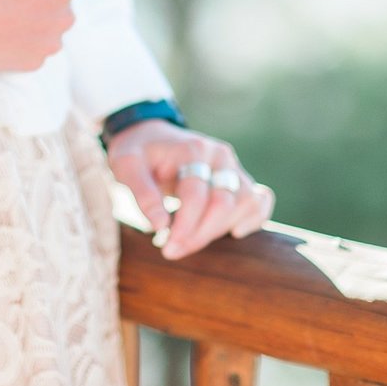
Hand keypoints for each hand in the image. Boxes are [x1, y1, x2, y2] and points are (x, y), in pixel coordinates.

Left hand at [104, 122, 274, 259]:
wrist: (151, 135)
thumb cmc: (138, 153)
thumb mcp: (126, 165)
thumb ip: (142, 193)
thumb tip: (159, 226)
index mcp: (193, 149)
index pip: (196, 194)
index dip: (184, 226)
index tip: (166, 247)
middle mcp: (219, 156)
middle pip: (224, 203)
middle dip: (200, 234)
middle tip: (173, 250)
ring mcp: (233, 166)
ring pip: (245, 204)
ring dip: (221, 230)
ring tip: (191, 240)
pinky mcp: (239, 179)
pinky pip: (260, 200)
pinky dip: (255, 218)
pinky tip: (234, 232)